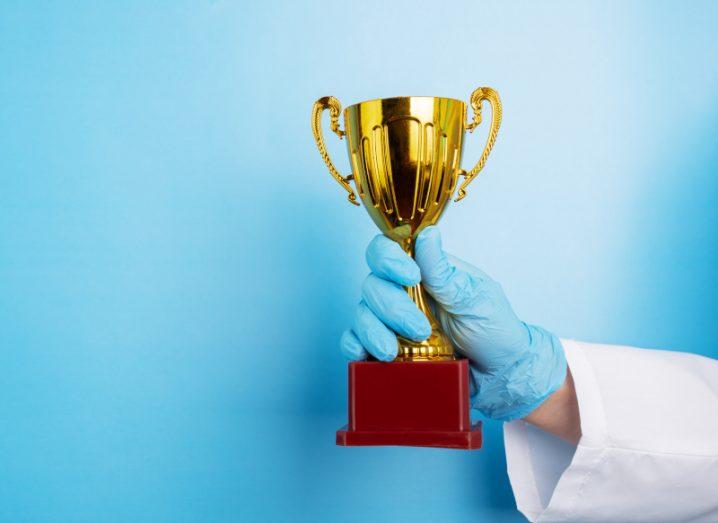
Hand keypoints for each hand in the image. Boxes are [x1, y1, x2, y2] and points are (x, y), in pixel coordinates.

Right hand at [339, 226, 566, 420]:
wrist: (501, 376)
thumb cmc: (495, 331)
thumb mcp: (475, 298)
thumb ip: (444, 272)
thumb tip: (427, 235)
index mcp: (425, 272)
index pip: (389, 249)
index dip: (389, 259)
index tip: (411, 277)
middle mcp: (404, 293)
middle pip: (373, 284)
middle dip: (393, 308)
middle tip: (421, 328)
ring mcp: (392, 322)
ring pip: (362, 314)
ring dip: (375, 331)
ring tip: (397, 351)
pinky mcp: (387, 348)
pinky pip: (357, 342)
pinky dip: (355, 346)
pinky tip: (367, 355)